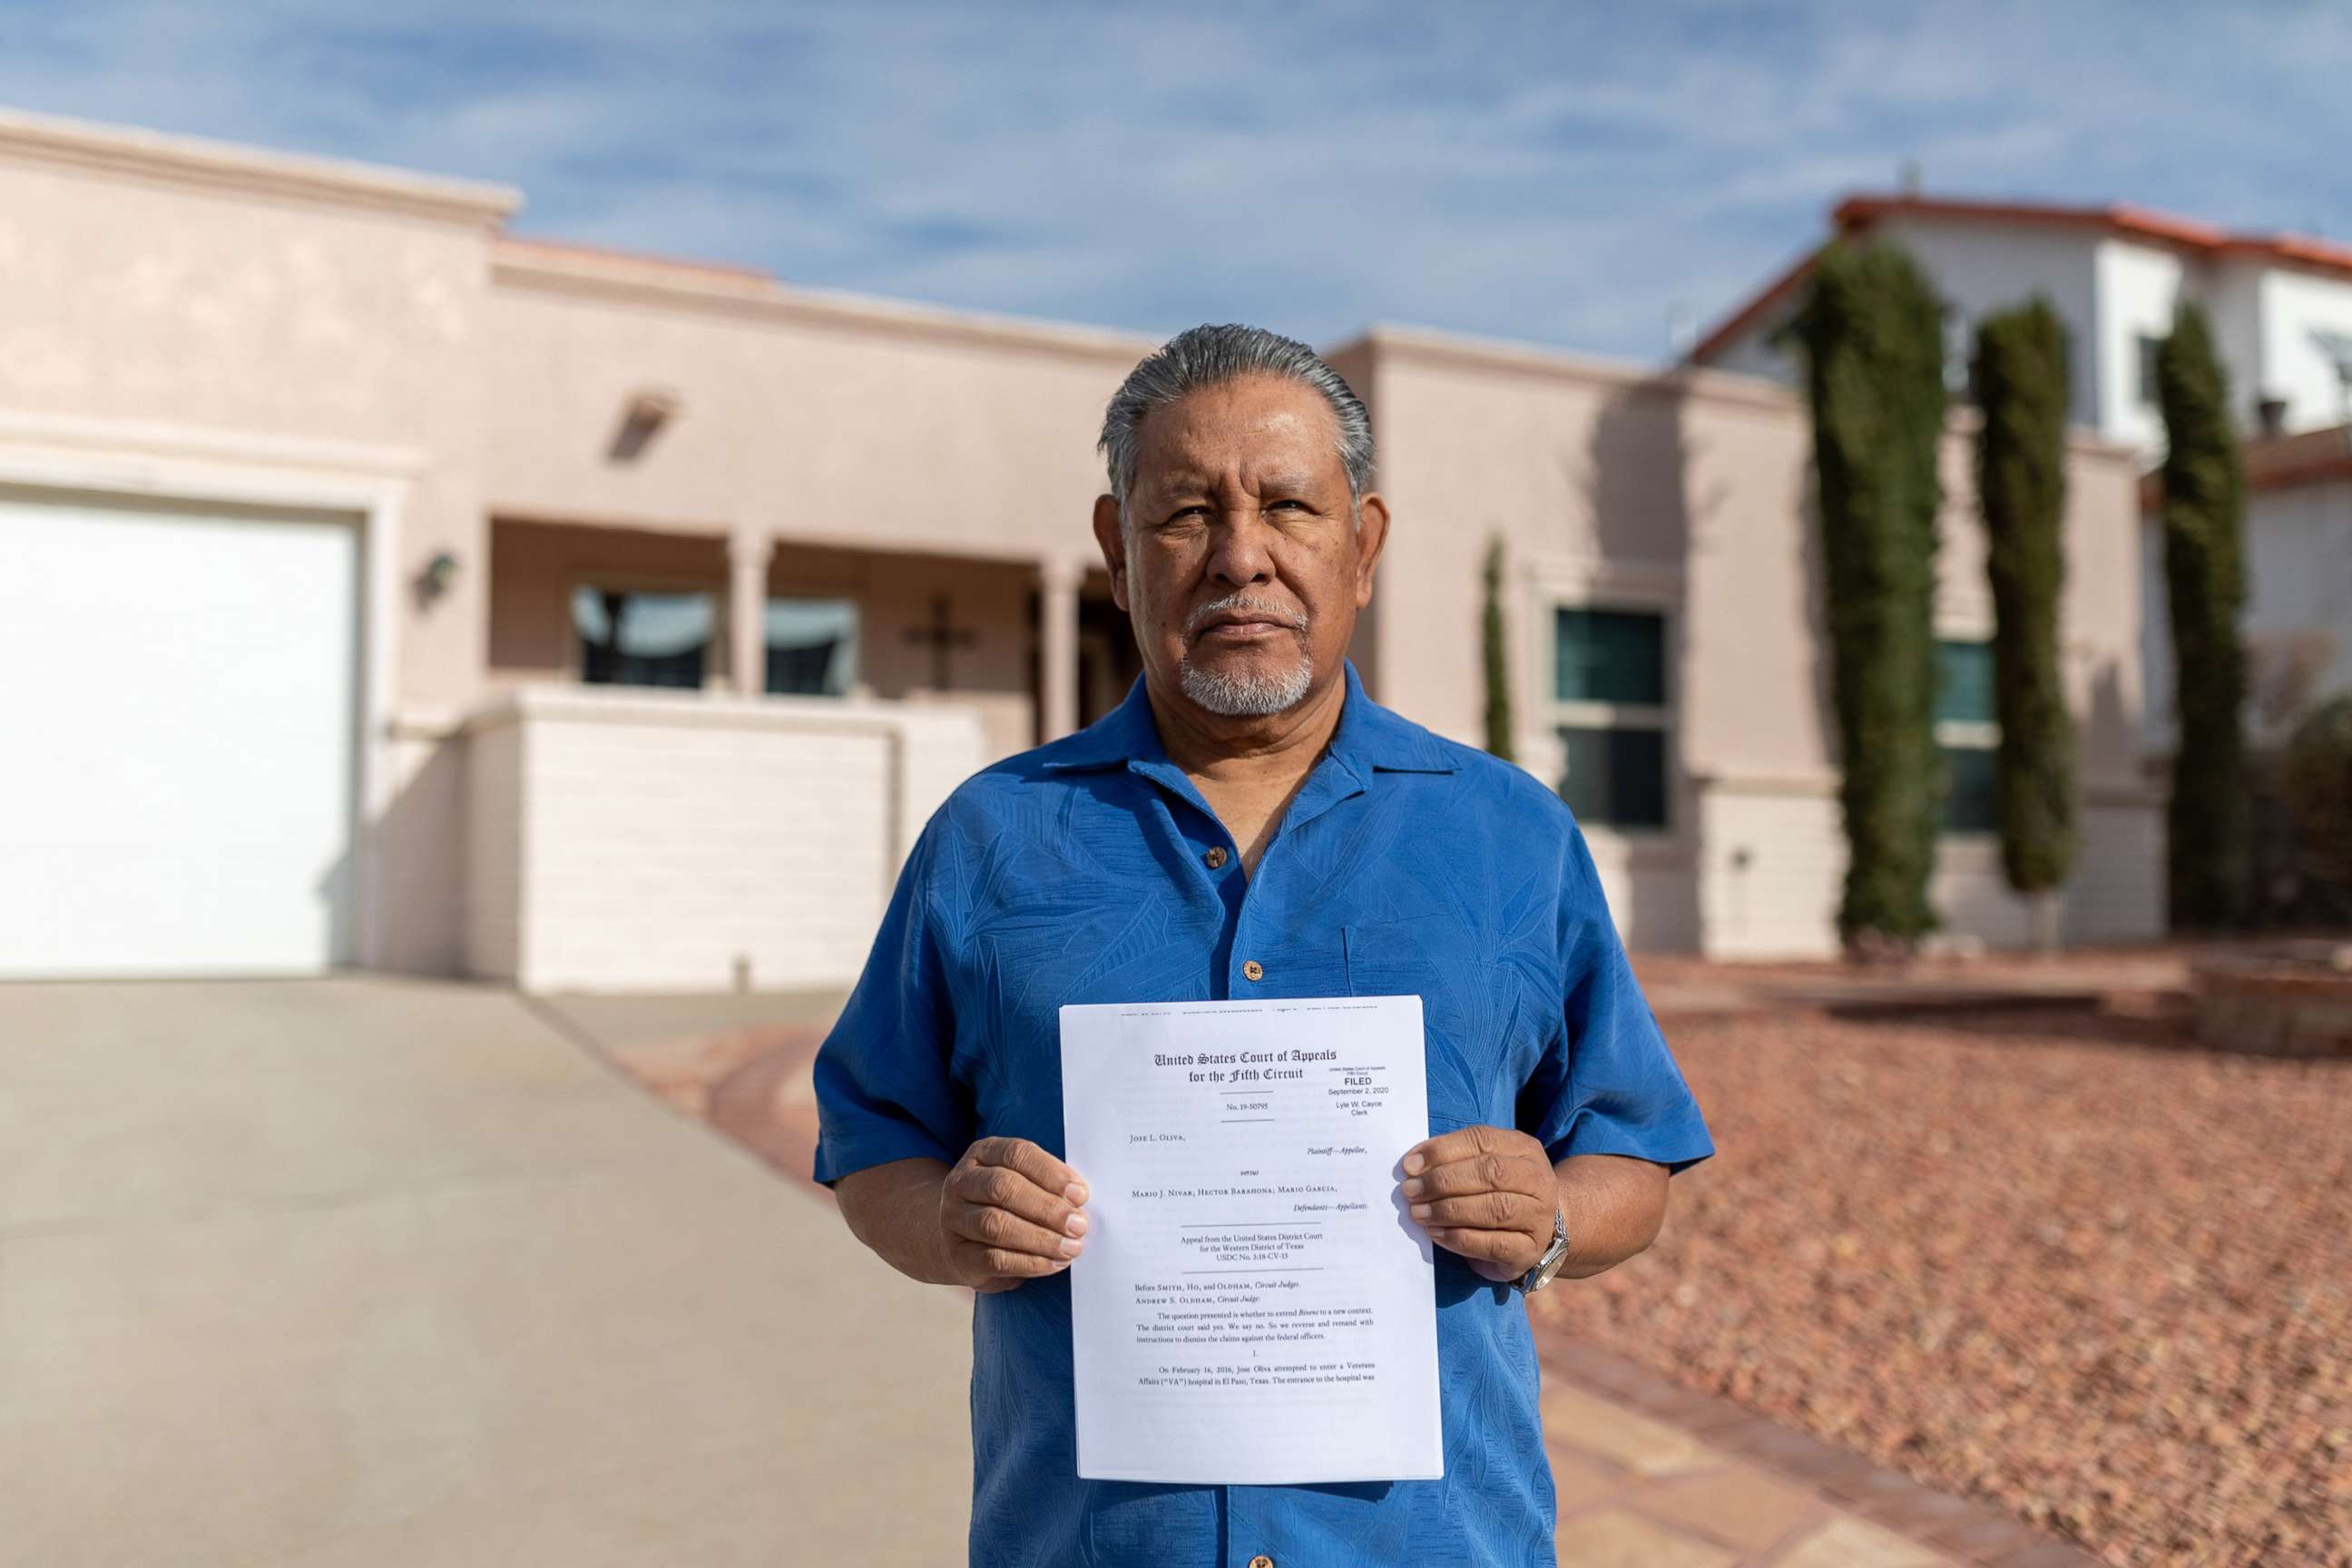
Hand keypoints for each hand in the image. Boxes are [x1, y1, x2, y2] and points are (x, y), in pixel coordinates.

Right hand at [938, 1136, 1090, 1293]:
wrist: (962, 1238)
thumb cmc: (1006, 1204)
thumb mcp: (1023, 1181)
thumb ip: (1048, 1184)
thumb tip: (1079, 1201)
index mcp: (983, 1153)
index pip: (1016, 1154)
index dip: (1050, 1173)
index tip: (1080, 1194)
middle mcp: (962, 1182)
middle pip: (1003, 1188)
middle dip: (1047, 1208)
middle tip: (1078, 1225)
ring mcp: (954, 1218)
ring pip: (996, 1224)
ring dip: (1040, 1238)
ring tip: (1071, 1247)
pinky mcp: (958, 1255)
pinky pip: (994, 1259)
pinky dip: (1029, 1262)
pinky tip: (1053, 1263)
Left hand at [1400, 1125, 1560, 1284]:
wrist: (1536, 1232)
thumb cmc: (1500, 1193)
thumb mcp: (1483, 1166)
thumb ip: (1454, 1160)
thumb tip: (1414, 1165)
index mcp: (1524, 1149)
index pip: (1482, 1140)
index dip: (1443, 1150)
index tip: (1411, 1165)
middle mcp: (1538, 1180)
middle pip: (1490, 1172)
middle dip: (1443, 1181)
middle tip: (1412, 1191)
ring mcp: (1539, 1216)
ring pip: (1495, 1208)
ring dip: (1449, 1210)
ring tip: (1419, 1213)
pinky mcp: (1529, 1250)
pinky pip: (1494, 1244)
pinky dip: (1460, 1238)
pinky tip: (1437, 1234)